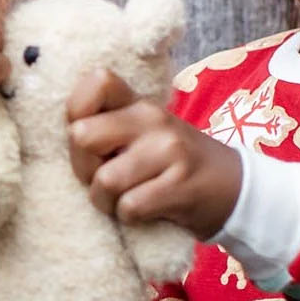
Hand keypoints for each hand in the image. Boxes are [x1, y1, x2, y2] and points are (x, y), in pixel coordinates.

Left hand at [66, 69, 242, 236]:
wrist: (233, 189)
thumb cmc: (172, 166)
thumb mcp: (144, 135)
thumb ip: (107, 127)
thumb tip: (66, 134)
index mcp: (139, 104)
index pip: (96, 82)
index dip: (76, 114)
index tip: (91, 143)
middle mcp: (153, 120)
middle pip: (82, 137)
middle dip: (84, 169)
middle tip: (104, 182)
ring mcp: (169, 150)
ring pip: (104, 180)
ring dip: (106, 203)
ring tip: (125, 201)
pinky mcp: (180, 185)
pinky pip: (130, 207)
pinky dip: (129, 218)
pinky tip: (146, 213)